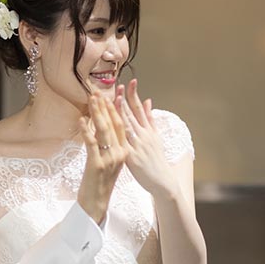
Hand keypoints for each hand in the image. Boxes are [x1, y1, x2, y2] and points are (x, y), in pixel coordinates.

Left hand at [77, 93, 127, 224]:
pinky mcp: (97, 165)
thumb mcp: (110, 163)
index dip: (116, 109)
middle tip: (98, 92)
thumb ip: (110, 146)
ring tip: (91, 100)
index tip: (110, 95)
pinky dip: (86, 130)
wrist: (97, 204)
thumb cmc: (100, 184)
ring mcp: (110, 159)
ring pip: (104, 131)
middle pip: (114, 124)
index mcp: (125, 152)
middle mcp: (120, 154)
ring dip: (97, 113)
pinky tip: (81, 120)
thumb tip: (106, 132)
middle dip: (106, 107)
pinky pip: (92, 143)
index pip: (122, 126)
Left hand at [115, 80, 176, 198]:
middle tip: (115, 86)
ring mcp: (137, 146)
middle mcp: (144, 135)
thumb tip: (148, 100)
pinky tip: (101, 127)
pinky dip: (110, 134)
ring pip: (124, 126)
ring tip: (109, 100)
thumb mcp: (156, 136)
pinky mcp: (130, 157)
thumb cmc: (157, 159)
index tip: (129, 82)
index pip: (140, 109)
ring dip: (116, 113)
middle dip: (123, 100)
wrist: (162, 181)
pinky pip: (118, 143)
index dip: (134, 95)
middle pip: (131, 114)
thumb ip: (150, 118)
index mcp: (149, 130)